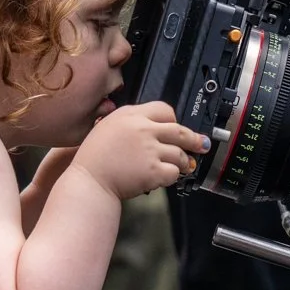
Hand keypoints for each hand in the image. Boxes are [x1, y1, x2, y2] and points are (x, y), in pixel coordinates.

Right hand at [69, 102, 206, 199]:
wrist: (88, 181)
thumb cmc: (93, 159)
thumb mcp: (106, 127)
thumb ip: (128, 122)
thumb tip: (149, 125)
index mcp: (130, 115)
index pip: (163, 109)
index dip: (173, 119)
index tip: (177, 126)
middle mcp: (142, 130)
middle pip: (179, 130)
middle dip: (194, 139)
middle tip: (200, 143)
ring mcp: (149, 150)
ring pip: (180, 153)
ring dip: (184, 162)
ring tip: (184, 165)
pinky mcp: (153, 170)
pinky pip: (174, 172)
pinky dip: (173, 176)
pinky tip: (166, 177)